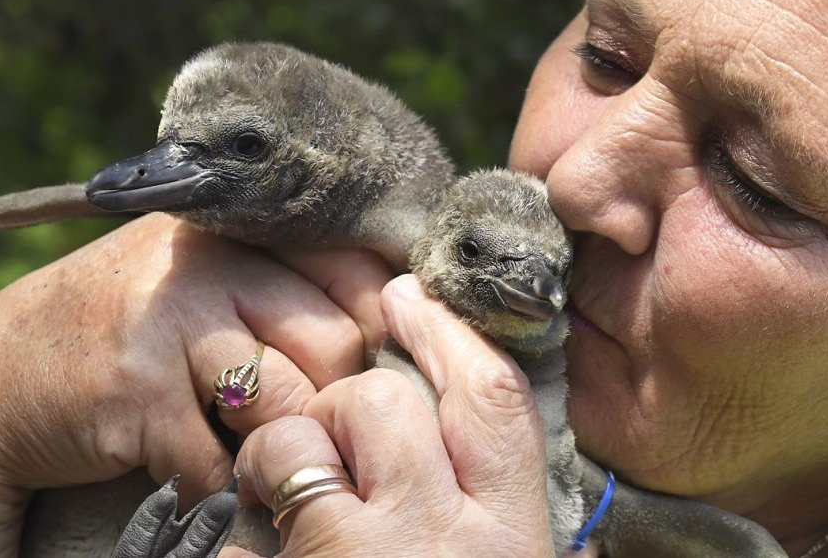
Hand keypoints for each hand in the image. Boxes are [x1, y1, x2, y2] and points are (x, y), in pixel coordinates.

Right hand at [0, 213, 392, 556]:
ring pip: (286, 404)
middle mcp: (208, 264)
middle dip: (329, 397)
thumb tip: (393, 312)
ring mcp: (170, 325)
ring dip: (275, 444)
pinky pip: (222, 461)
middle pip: (335, 344)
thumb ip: (282, 280)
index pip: (356, 271)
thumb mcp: (203, 273)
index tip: (365, 362)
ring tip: (246, 439)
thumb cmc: (133, 326)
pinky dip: (218, 481)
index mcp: (238, 231)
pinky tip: (192, 461)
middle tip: (300, 414)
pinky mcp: (138, 393)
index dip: (377, 327)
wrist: (1, 369)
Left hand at [226, 275, 555, 556]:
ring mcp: (380, 551)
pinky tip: (253, 530)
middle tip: (329, 430)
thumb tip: (573, 529)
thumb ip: (516, 531)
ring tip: (279, 485)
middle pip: (395, 400)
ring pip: (328, 421)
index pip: (498, 401)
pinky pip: (276, 472)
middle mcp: (455, 538)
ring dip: (294, 438)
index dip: (449, 334)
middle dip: (350, 398)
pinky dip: (257, 484)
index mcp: (513, 537)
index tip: (407, 294)